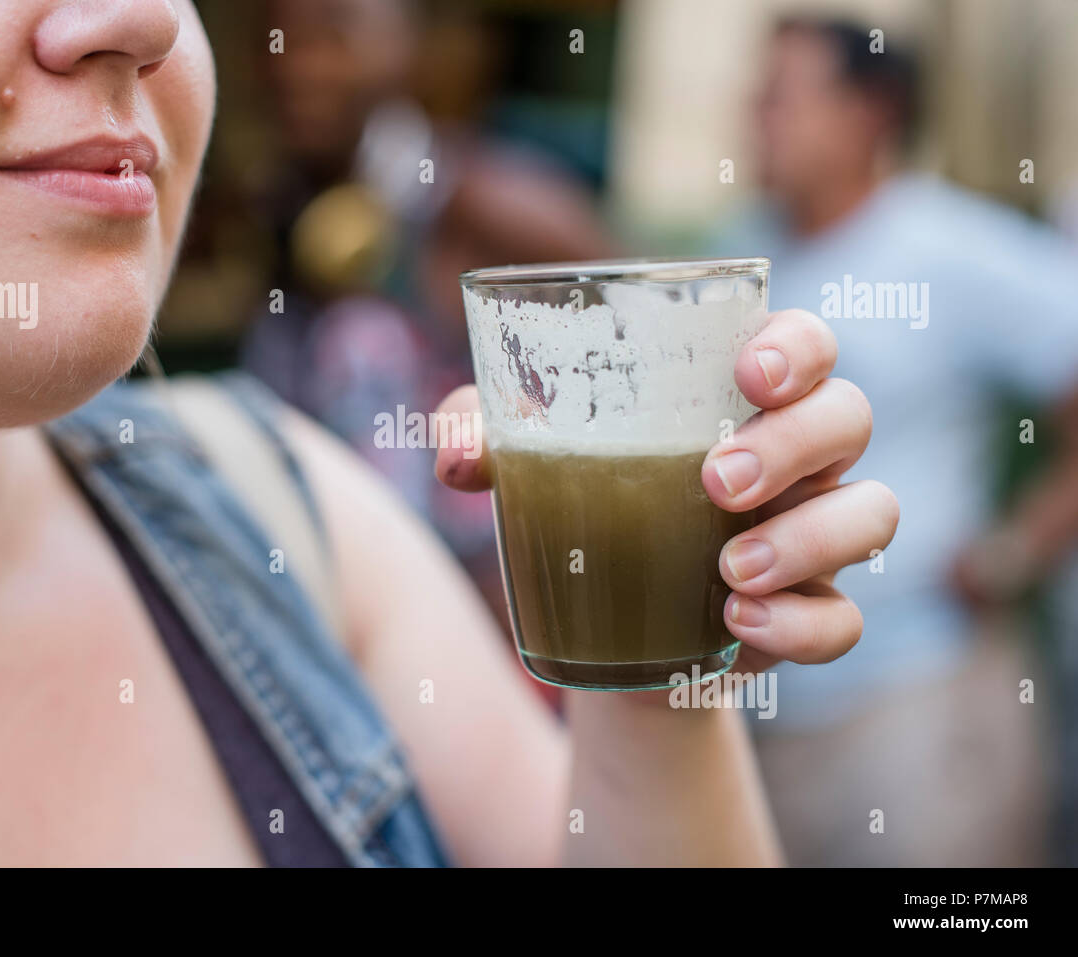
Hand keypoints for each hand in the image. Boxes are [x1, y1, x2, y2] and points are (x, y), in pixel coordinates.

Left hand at [433, 308, 898, 673]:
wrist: (597, 623)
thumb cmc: (577, 507)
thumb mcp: (523, 464)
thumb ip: (482, 432)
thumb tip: (454, 454)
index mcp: (738, 397)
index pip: (806, 343)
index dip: (798, 347)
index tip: (747, 375)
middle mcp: (795, 456)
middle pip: (848, 416)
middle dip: (795, 444)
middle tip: (717, 483)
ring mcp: (812, 532)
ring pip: (871, 514)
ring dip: (809, 539)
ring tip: (729, 569)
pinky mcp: (807, 611)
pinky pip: (846, 619)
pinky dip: (804, 623)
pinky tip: (737, 622)